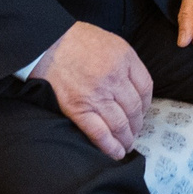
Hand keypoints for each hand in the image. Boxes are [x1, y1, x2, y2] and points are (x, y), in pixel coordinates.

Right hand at [30, 21, 152, 158]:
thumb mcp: (110, 42)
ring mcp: (96, 95)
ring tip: (126, 145)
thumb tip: (132, 88)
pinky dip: (109, 146)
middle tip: (135, 132)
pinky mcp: (78, 108)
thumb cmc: (76, 41)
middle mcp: (114, 78)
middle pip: (134, 109)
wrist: (46, 43)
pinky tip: (115, 153)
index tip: (142, 112)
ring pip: (120, 125)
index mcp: (124, 58)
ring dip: (126, 139)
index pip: (145, 88)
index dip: (146, 105)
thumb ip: (125, 62)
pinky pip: (99, 133)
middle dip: (137, 125)